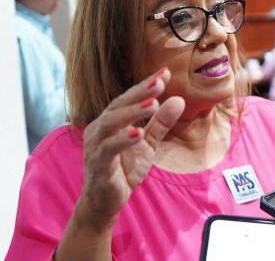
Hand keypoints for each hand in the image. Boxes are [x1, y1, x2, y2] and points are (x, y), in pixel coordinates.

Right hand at [77, 68, 184, 230]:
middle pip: (118, 105)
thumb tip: (179, 100)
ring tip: (153, 104)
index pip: (128, 98)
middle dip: (140, 92)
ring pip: (111, 123)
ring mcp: (96, 146)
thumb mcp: (148, 144)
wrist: (105, 202)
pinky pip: (108, 149)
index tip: (165, 72)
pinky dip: (123, 140)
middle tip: (160, 82)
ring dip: (132, 112)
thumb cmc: (123, 168)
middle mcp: (99, 129)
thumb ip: (161, 123)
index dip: (145, 85)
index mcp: (110, 121)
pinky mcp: (98, 164)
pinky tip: (138, 134)